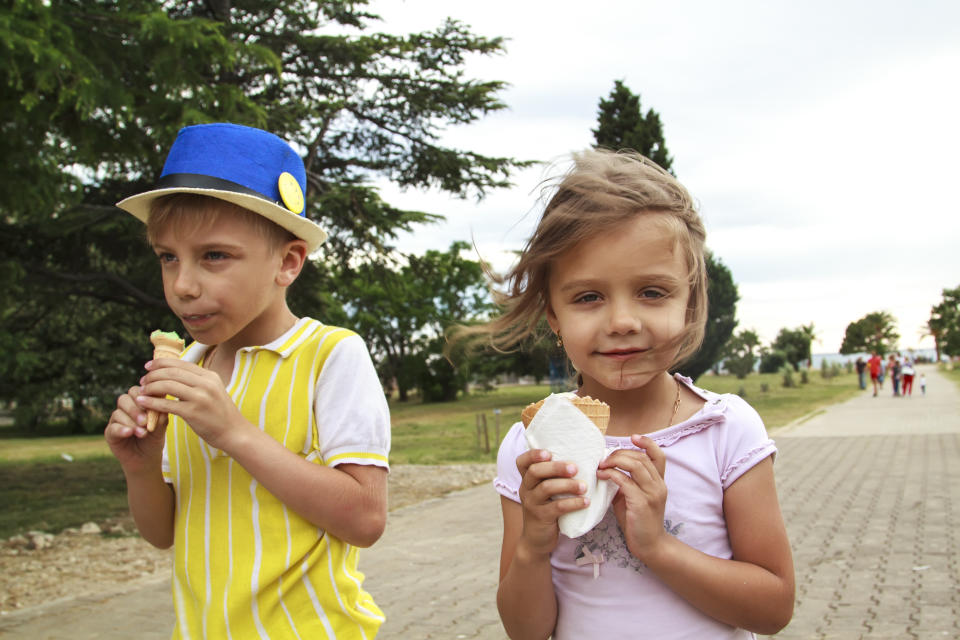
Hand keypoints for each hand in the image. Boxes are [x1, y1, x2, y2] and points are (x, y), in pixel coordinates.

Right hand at [104, 385, 166, 474]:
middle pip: (125, 399)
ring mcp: (116, 420)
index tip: (155, 404)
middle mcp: (126, 408)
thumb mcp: (161, 427)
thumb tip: (161, 407)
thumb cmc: (154, 438)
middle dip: (135, 409)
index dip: (145, 396)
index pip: (138, 391)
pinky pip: (113, 427)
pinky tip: (130, 433)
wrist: (147, 458)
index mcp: (139, 402)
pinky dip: (122, 429)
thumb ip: (160, 416)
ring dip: (131, 422)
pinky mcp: (110, 432)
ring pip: (118, 412)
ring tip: (143, 433)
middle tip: (145, 421)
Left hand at [137, 358, 249, 450]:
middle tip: (142, 380)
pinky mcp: (193, 413)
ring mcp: (200, 398)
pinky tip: (142, 403)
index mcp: (210, 376)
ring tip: (141, 391)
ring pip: (167, 386)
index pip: (181, 363)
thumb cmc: (221, 414)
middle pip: (172, 372)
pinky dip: (151, 402)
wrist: (235, 433)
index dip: (161, 363)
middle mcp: (206, 384)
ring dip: (150, 387)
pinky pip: (167, 404)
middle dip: (153, 375)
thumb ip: (197, 382)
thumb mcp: (213, 391)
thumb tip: (173, 374)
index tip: (148, 366)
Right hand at [515, 449, 587, 556]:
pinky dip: (573, 503)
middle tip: (575, 468)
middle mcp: (526, 489)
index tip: (549, 452)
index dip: (533, 454)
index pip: (522, 461)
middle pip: (535, 471)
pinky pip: (557, 507)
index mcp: (526, 479)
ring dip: (567, 485)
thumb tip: (581, 459)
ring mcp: (532, 504)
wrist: (536, 540)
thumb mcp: (544, 492)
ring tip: (584, 486)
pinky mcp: (541, 518)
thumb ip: (553, 477)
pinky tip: (586, 502)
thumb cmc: (547, 509)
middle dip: (556, 467)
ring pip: (546, 488)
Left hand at [596, 435, 667, 561]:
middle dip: (620, 453)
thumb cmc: (639, 521)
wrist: (650, 545)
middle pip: (641, 457)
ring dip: (615, 461)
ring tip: (602, 465)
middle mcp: (659, 485)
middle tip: (604, 458)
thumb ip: (625, 482)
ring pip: (635, 465)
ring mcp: (652, 494)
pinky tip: (602, 476)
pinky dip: (611, 474)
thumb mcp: (633, 497)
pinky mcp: (642, 503)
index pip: (659, 455)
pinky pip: (625, 481)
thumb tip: (606, 468)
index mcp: (659, 482)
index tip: (632, 437)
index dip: (647, 443)